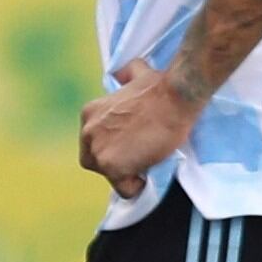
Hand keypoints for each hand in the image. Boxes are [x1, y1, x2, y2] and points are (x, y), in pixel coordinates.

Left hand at [78, 56, 197, 197]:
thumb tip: (122, 72)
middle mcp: (87, 132)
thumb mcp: (136, 74)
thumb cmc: (161, 86)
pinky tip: (148, 176)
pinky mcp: (112, 167)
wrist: (174, 97)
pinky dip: (136, 187)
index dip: (113, 146)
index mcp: (90, 113)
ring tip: (147, 164)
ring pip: (108, 175)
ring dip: (127, 174)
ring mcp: (97, 151)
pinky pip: (123, 189)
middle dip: (114, 162)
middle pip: (95, 160)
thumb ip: (126, 75)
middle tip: (139, 157)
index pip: (94, 141)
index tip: (132, 145)